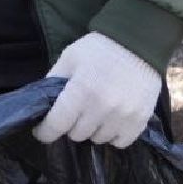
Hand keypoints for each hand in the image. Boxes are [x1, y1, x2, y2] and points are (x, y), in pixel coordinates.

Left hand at [32, 32, 160, 148]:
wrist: (138, 41)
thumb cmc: (100, 49)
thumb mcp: (69, 57)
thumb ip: (53, 81)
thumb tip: (43, 106)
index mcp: (81, 91)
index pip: (55, 126)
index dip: (45, 131)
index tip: (42, 129)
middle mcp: (102, 108)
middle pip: (76, 134)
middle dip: (71, 124)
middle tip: (76, 109)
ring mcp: (123, 116)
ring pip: (97, 139)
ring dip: (92, 129)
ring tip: (96, 111)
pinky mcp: (140, 121)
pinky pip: (119, 142)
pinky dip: (113, 134)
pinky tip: (112, 119)